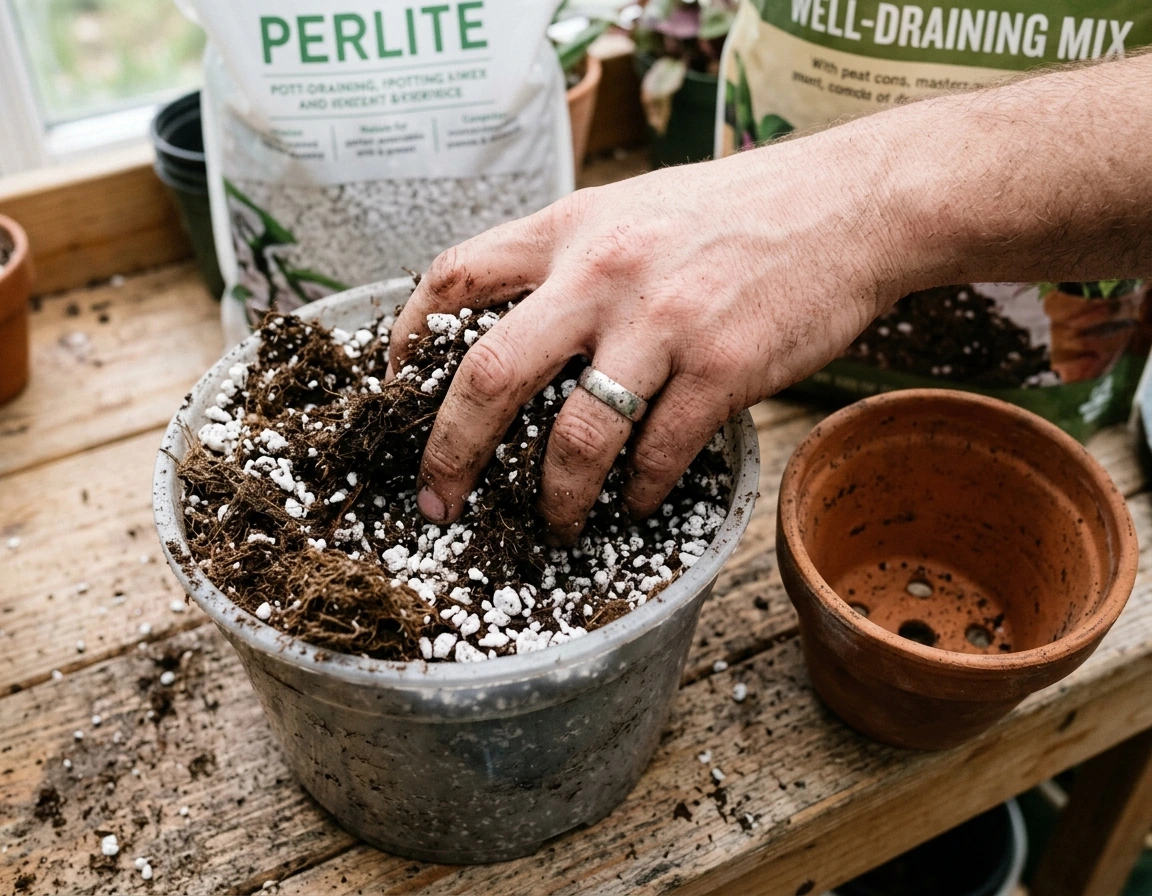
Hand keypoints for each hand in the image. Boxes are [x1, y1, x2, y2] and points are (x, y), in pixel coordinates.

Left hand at [390, 125, 914, 541]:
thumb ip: (568, 256)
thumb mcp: (631, 208)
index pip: (454, 277)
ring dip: (556, 497)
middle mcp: (602, 273)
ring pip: (577, 437)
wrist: (849, 205)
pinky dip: (638, 491)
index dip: (407, 337)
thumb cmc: (734, 212)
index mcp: (570, 229)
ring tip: (555, 521)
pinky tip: (636, 501)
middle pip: (489, 373)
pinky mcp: (723, 368)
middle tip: (438, 501)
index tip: (396, 386)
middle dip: (450, 453)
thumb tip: (513, 324)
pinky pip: (658, 453)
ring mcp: (663, 324)